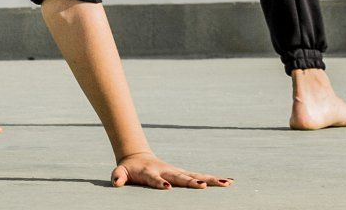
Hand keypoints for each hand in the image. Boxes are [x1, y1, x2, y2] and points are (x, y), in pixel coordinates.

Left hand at [111, 151, 231, 189]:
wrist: (137, 157)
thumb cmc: (129, 169)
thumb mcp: (121, 171)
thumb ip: (118, 176)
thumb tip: (116, 183)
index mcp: (150, 172)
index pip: (155, 179)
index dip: (160, 182)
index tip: (167, 187)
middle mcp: (166, 171)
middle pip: (180, 177)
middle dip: (191, 182)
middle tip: (203, 186)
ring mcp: (176, 172)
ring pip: (195, 176)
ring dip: (209, 180)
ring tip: (225, 183)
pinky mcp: (184, 174)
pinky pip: (200, 176)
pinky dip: (213, 179)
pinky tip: (229, 182)